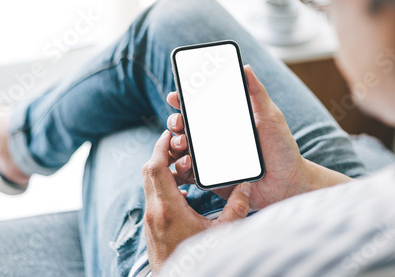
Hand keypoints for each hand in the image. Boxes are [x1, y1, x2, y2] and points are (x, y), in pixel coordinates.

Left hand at [142, 130, 251, 273]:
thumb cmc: (200, 260)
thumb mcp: (222, 234)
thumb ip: (236, 208)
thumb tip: (246, 187)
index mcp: (168, 209)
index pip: (156, 168)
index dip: (160, 147)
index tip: (169, 135)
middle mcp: (154, 211)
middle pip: (148, 171)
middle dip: (160, 153)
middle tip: (176, 143)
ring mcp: (150, 219)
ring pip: (148, 183)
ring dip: (161, 169)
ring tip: (181, 163)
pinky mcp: (151, 226)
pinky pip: (152, 196)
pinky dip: (162, 185)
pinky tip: (182, 188)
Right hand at [167, 65, 322, 209]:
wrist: (287, 184)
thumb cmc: (282, 149)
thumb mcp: (271, 116)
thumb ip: (257, 93)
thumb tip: (245, 67)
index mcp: (225, 120)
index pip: (198, 107)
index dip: (183, 100)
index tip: (176, 96)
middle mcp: (214, 137)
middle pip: (184, 126)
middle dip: (175, 121)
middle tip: (180, 122)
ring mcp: (210, 158)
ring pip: (181, 149)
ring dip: (176, 143)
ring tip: (184, 142)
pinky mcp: (210, 178)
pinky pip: (189, 173)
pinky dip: (182, 167)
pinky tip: (187, 162)